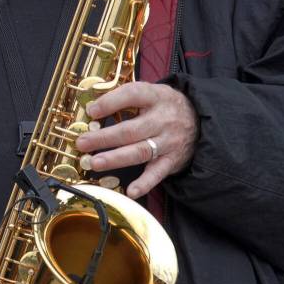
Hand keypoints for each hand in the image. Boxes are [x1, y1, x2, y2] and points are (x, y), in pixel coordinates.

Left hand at [75, 82, 197, 198]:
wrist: (201, 121)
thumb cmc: (166, 106)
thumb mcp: (152, 92)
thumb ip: (126, 97)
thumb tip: (92, 106)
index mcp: (156, 97)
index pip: (132, 96)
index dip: (110, 102)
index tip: (91, 111)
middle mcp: (163, 120)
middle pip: (131, 130)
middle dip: (104, 138)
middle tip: (82, 143)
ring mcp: (168, 142)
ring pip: (140, 152)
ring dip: (115, 158)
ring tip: (94, 162)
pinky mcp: (172, 160)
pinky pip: (157, 174)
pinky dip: (145, 183)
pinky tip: (131, 191)